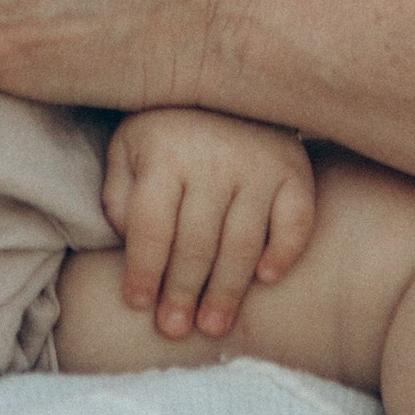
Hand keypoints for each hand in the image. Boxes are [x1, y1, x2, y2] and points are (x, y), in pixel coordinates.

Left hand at [102, 110, 316, 339]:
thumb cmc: (167, 132)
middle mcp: (214, 158)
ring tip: (212, 327)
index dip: (144, 272)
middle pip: (197, 244)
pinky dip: (284, 253)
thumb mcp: (128, 150)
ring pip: (243, 243)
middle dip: (183, 294)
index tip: (138, 304)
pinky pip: (296, 221)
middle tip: (175, 330)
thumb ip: (118, 196)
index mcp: (166, 153)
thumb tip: (128, 243)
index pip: (153, 228)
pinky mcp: (294, 170)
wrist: (226, 84)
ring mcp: (259, 164)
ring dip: (226, 291)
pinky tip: (266, 279)